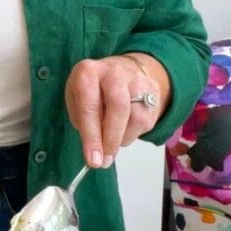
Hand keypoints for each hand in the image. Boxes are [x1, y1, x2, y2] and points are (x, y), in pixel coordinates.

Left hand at [65, 54, 169, 168]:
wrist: (121, 69)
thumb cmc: (93, 91)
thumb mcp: (77, 100)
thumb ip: (83, 122)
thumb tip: (96, 151)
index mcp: (88, 73)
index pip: (89, 106)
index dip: (92, 136)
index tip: (93, 160)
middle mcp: (115, 73)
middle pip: (118, 108)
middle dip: (111, 140)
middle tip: (105, 161)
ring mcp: (137, 80)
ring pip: (135, 118)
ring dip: (122, 139)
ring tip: (111, 140)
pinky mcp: (154, 91)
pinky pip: (146, 122)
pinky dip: (132, 133)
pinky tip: (123, 128)